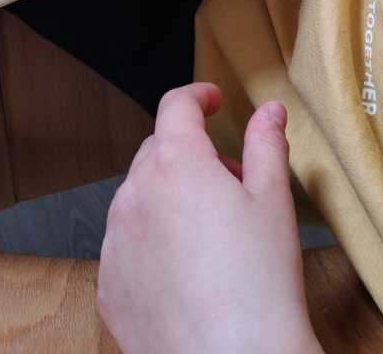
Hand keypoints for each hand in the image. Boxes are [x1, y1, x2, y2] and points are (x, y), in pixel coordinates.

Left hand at [98, 83, 321, 353]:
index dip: (197, 96)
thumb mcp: (274, 200)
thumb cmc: (259, 283)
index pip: (176, 106)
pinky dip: (151, 242)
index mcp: (175, 163)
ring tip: (211, 233)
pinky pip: (127, 245)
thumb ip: (267, 144)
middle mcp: (134, 195)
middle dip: (191, 155)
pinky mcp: (109, 285)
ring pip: (140, 198)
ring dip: (168, 198)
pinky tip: (187, 269)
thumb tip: (269, 111)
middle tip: (232, 183)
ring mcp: (116, 242)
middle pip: (157, 151)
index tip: (212, 100)